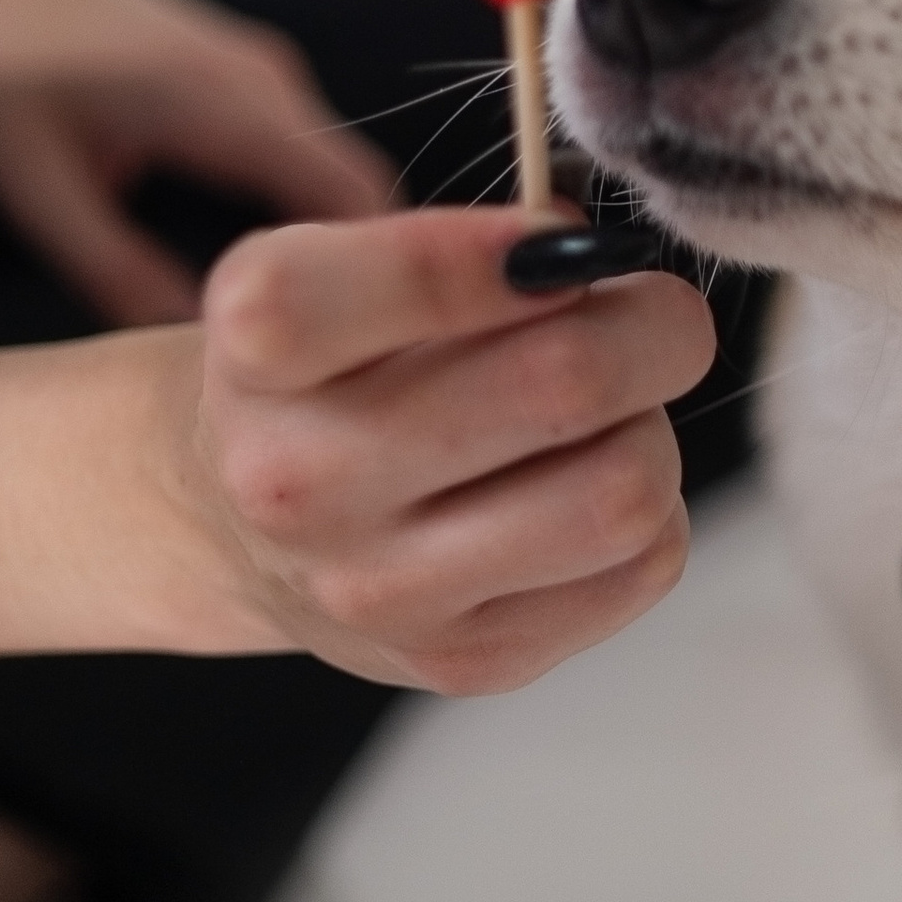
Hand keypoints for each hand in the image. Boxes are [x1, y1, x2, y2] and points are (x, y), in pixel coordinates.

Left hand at [0, 0, 394, 322]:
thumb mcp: (36, 187)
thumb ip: (118, 273)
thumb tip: (197, 360)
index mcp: (221, 102)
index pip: (353, 197)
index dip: (369, 278)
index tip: (348, 354)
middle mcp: (265, 80)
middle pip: (362, 192)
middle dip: (357, 276)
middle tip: (324, 364)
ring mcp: (265, 72)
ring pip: (340, 175)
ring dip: (335, 246)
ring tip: (299, 331)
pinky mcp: (251, 77)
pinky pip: (312, 154)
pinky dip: (310, 214)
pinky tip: (268, 271)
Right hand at [185, 207, 718, 692]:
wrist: (247, 529)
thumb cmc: (334, 371)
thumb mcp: (345, 269)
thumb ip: (469, 240)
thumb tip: (594, 253)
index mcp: (260, 347)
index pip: (408, 278)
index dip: (525, 251)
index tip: (566, 244)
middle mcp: (299, 479)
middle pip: (566, 381)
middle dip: (654, 327)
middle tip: (653, 315)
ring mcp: (377, 590)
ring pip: (623, 490)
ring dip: (650, 434)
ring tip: (609, 420)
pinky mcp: (459, 661)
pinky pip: (643, 567)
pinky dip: (651, 517)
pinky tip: (582, 493)